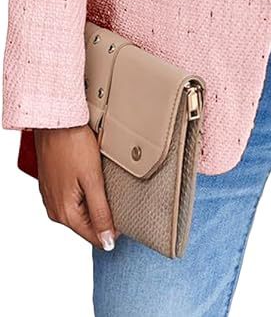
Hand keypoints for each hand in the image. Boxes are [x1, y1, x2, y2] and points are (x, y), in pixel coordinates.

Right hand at [34, 125, 117, 250]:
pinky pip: (73, 197)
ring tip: (104, 181)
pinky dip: (85, 191)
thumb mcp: (92, 180)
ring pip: (81, 210)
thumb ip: (100, 212)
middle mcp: (55, 210)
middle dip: (104, 214)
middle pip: (87, 224)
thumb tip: (107, 242)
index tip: (127, 215)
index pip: (94, 237)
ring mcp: (52, 197)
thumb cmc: (72, 145)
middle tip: (117, 192)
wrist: (56, 121)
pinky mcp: (53, 185)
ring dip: (95, 201)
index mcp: (64, 214)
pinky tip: (91, 176)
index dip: (113, 230)